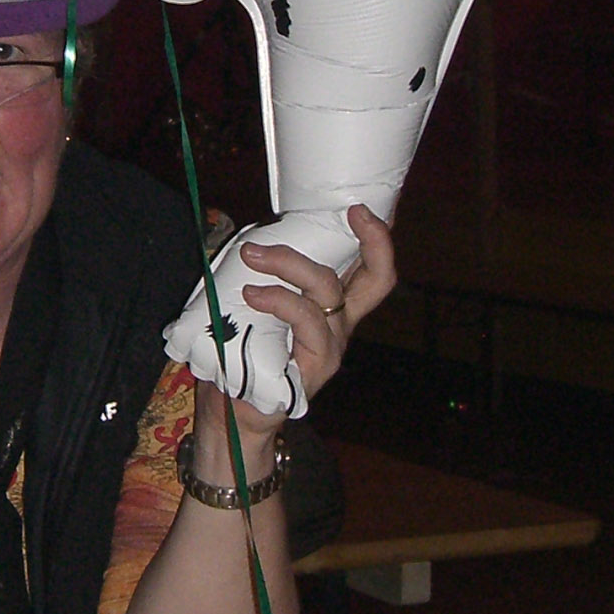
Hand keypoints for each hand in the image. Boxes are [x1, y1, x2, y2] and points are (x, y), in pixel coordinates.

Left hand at [213, 202, 394, 444]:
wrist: (235, 410)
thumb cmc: (244, 352)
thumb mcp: (256, 305)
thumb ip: (266, 277)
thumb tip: (251, 238)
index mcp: (334, 304)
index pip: (369, 266)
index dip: (377, 236)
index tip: (363, 203)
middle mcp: (341, 322)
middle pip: (379, 280)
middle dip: (376, 240)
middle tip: (354, 211)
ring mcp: (332, 344)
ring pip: (327, 288)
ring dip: (289, 262)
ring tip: (252, 255)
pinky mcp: (318, 365)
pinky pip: (306, 320)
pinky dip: (280, 300)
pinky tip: (253, 295)